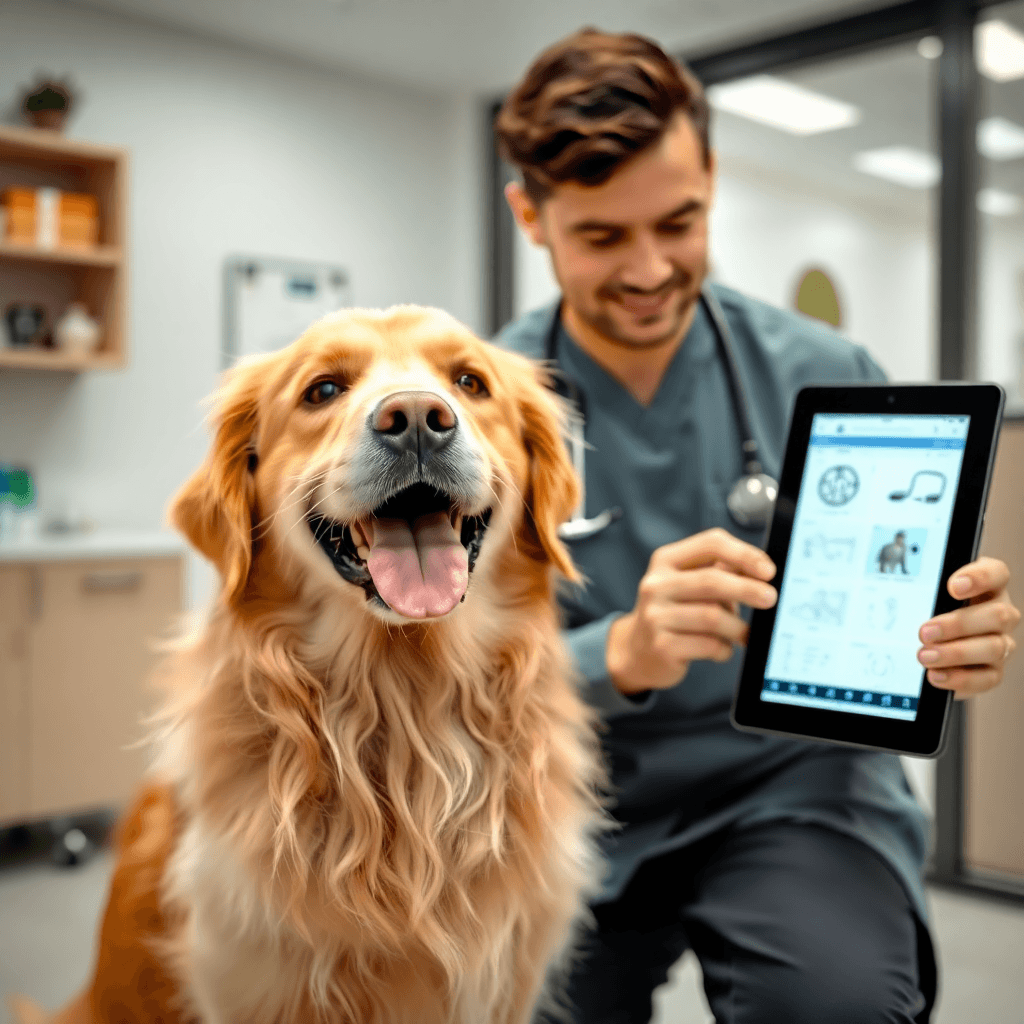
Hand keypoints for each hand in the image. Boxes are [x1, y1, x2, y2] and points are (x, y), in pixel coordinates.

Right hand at [607, 528, 777, 695]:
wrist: (638, 651)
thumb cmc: (676, 612)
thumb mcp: (691, 584)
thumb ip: (722, 573)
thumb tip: (763, 574)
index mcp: (666, 560)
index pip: (711, 544)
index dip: (744, 554)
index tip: (768, 571)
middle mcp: (656, 584)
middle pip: (712, 580)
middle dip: (747, 589)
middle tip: (770, 598)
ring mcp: (655, 616)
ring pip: (713, 617)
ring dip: (738, 627)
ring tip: (746, 634)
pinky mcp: (662, 646)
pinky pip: (709, 645)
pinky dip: (724, 649)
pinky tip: (722, 649)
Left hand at [917, 556, 1019, 698]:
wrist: (928, 642)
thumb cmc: (927, 608)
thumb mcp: (924, 592)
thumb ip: (922, 586)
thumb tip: (902, 588)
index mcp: (987, 586)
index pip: (996, 574)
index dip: (980, 578)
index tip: (953, 587)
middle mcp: (1000, 614)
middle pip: (998, 615)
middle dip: (959, 624)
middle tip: (925, 632)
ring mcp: (1000, 643)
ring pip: (993, 648)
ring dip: (956, 653)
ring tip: (924, 656)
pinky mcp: (993, 671)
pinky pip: (986, 678)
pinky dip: (959, 678)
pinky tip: (935, 675)